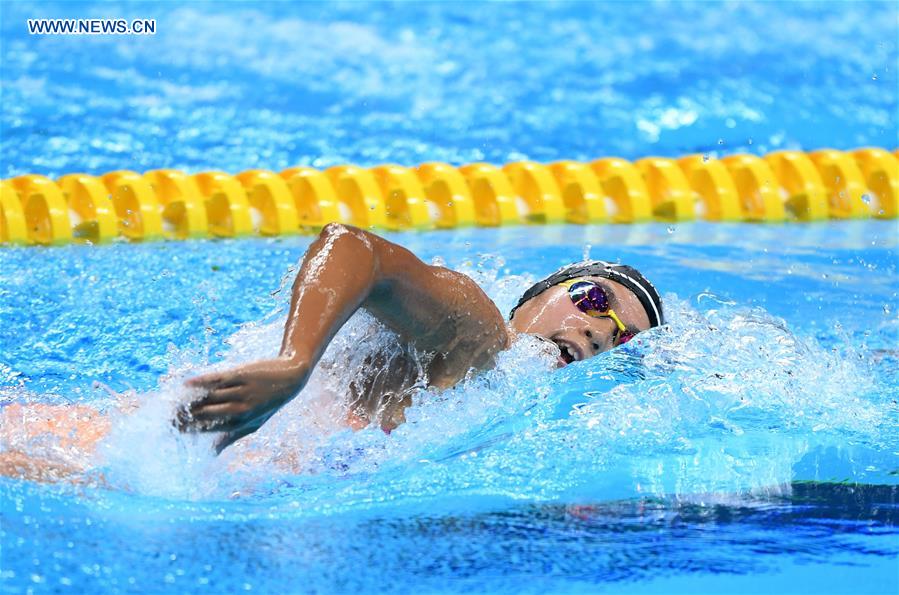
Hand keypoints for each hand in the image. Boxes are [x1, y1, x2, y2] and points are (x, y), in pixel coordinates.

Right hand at [179, 358, 309, 451]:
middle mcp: (239, 409)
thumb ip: (229, 438)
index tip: (172, 430)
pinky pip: (217, 378)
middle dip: (185, 417)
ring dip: (189, 400)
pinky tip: (186, 384)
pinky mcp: (240, 374)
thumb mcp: (252, 424)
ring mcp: (240, 391)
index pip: (208, 428)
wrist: (290, 378)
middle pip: (206, 414)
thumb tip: (210, 455)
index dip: (189, 429)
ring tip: (172, 403)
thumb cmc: (267, 404)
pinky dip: (201, 381)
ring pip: (209, 397)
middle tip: (166, 417)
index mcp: (240, 423)